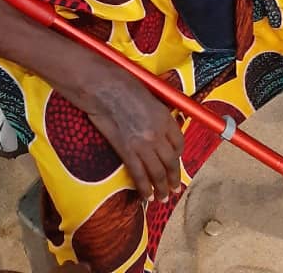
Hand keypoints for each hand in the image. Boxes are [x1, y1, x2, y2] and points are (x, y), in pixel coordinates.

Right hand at [76, 64, 183, 201]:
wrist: (103, 88)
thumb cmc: (123, 84)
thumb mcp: (149, 95)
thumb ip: (157, 113)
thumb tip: (159, 123)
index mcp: (165, 117)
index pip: (179, 142)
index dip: (179, 154)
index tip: (177, 160)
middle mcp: (158, 134)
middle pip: (171, 161)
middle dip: (174, 178)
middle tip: (175, 188)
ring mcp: (143, 144)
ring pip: (157, 172)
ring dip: (162, 188)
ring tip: (164, 197)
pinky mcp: (126, 151)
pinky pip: (139, 174)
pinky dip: (144, 188)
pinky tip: (147, 197)